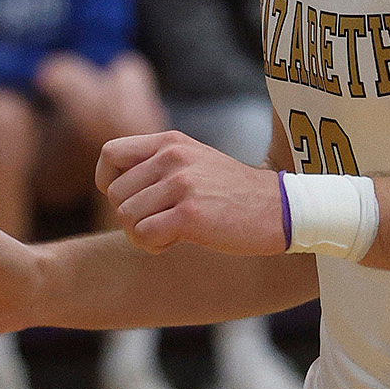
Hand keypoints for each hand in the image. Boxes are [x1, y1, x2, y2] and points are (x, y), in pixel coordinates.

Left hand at [95, 131, 285, 254]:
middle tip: (160, 222)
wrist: (280, 209)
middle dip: (131, 216)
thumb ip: (157, 163)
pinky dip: (154, 246)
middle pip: (115, 194)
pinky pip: (144, 235)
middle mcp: (173, 157)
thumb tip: (110, 184)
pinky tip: (177, 242)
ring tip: (171, 232)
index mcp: (171, 141)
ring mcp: (182, 184)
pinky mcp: (189, 214)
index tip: (131, 199)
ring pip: (126, 217)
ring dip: (142, 234)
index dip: (109, 182)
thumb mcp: (194, 162)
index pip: (110, 154)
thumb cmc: (232, 193)